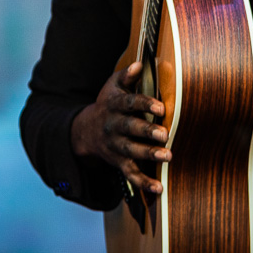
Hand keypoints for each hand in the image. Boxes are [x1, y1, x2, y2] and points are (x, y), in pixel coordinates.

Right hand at [70, 62, 170, 196]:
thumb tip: (139, 64)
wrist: (84, 131)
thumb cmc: (107, 104)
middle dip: (147, 132)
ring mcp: (115, 146)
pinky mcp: (118, 162)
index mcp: (114, 105)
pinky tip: (159, 188)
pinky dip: (144, 182)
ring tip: (167, 156)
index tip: (160, 107)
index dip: (144, 104)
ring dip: (149, 154)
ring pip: (131, 151)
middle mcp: (113, 126)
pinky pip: (130, 174)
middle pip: (130, 129)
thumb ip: (126, 76)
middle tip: (164, 134)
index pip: (129, 103)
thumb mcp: (111, 87)